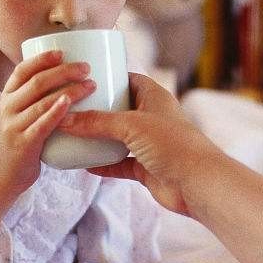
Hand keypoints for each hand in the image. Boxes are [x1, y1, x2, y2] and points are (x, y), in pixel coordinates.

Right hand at [0, 51, 95, 232]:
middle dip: (64, 71)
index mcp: (9, 96)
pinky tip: (70, 104)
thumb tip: (69, 79)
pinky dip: (56, 112)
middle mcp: (8, 107)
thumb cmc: (19, 141)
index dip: (42, 58)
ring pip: (42, 100)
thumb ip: (38, 99)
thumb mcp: (21, 114)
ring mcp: (14, 125)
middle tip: (86, 68)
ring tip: (91, 85)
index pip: (22, 69)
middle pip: (37, 81)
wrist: (1, 176)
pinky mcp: (24, 144)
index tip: (62, 52)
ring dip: (69, 90)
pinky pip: (42, 125)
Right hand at [58, 72, 225, 215]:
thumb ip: (97, 122)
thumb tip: (65, 119)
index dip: (109, 78)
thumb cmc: (173, 145)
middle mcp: (153, 118)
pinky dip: (104, 165)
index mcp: (155, 97)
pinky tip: (85, 165)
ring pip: (119, 138)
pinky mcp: (148, 168)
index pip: (129, 80)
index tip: (84, 79)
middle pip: (120, 109)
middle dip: (98, 110)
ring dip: (99, 139)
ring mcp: (150, 144)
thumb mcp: (131, 126)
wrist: (198, 183)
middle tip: (71, 108)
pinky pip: (120, 164)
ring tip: (73, 135)